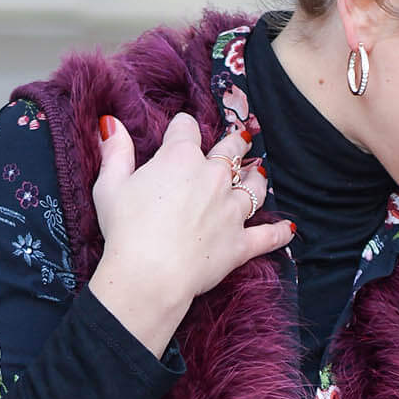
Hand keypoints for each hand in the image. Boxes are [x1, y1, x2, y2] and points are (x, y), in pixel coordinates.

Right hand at [88, 112, 292, 355]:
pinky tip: (289, 230)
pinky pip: (267, 236)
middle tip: (241, 138)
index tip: (180, 132)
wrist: (149, 275)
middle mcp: (212, 178)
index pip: (186, 128)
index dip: (182, 128)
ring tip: (260, 173)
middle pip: (231, 151)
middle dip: (236, 142)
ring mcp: (231, 210)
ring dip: (258, 178)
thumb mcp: (109, 186)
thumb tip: (110, 123)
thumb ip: (115, 152)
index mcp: (180, 159)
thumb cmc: (125, 230)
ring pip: (255, 186)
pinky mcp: (240, 243)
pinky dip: (279, 233)